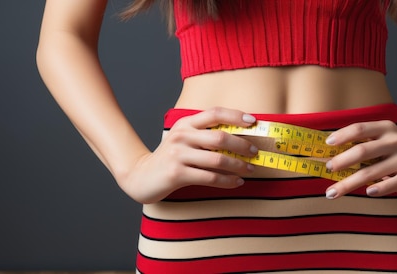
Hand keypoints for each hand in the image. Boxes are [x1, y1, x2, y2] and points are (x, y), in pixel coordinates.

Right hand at [119, 107, 257, 203]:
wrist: (142, 176)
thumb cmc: (172, 158)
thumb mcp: (184, 139)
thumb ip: (205, 135)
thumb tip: (242, 137)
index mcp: (185, 123)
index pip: (214, 113)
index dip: (236, 116)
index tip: (253, 121)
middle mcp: (181, 136)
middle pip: (220, 138)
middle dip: (242, 145)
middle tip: (255, 152)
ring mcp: (178, 155)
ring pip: (217, 160)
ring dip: (238, 166)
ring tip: (250, 169)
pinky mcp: (177, 174)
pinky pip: (210, 178)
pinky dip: (227, 181)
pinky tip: (237, 182)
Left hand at [323, 120, 396, 198]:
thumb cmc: (392, 155)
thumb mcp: (380, 144)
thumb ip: (360, 145)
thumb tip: (326, 153)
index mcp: (385, 129)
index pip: (360, 128)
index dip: (342, 135)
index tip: (327, 144)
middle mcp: (395, 141)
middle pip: (363, 150)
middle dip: (342, 160)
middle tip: (328, 169)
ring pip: (371, 172)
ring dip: (349, 183)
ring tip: (332, 192)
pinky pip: (391, 183)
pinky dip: (379, 188)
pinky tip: (367, 192)